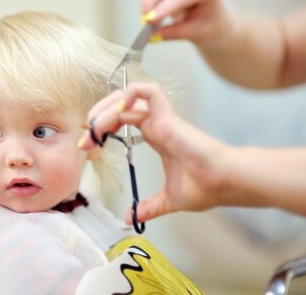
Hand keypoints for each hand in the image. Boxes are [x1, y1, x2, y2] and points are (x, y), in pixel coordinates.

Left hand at [78, 82, 228, 222]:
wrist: (225, 183)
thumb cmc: (206, 187)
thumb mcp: (169, 199)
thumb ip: (149, 207)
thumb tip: (131, 218)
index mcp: (156, 136)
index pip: (122, 120)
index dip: (101, 129)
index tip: (88, 147)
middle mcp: (157, 124)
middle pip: (120, 105)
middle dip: (98, 116)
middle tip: (86, 137)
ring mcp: (162, 118)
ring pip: (128, 97)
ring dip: (106, 108)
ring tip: (94, 127)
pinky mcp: (168, 117)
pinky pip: (148, 92)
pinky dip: (130, 94)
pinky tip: (117, 112)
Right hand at [130, 0, 232, 46]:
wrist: (214, 21)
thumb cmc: (209, 26)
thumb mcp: (196, 33)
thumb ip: (174, 33)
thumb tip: (152, 36)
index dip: (164, 7)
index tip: (150, 21)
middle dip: (150, 3)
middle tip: (146, 24)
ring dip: (147, 0)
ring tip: (154, 20)